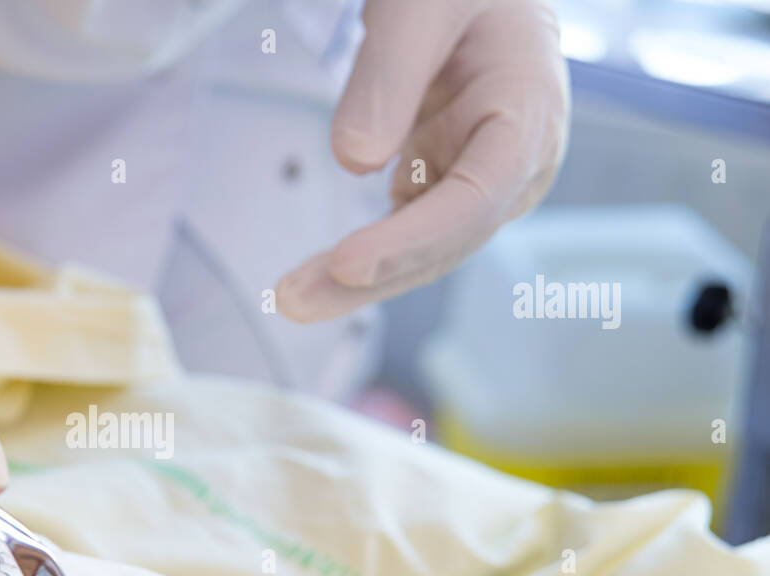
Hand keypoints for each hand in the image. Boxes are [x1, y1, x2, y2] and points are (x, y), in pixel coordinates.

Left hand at [278, 0, 569, 321]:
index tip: (347, 263)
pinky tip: (315, 279)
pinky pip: (403, 234)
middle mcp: (514, 165)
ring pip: (421, 251)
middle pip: (445, 242)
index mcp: (528, 116)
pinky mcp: (442, 186)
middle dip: (372, 277)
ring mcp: (478, 182)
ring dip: (358, 281)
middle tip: (295, 301)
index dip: (410, 240)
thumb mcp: (423, 5)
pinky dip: (360, 260)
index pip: (474, 201)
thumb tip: (353, 161)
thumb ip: (389, 75)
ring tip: (293, 297)